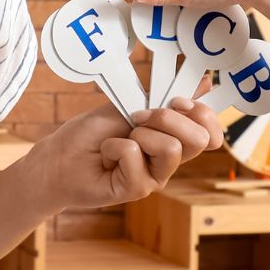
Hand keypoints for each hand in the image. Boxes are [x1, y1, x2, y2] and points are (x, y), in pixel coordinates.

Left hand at [32, 98, 222, 210]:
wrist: (59, 158)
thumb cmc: (91, 134)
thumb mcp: (130, 105)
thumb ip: (166, 96)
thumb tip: (205, 80)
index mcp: (172, 138)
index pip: (211, 133)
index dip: (201, 113)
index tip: (176, 100)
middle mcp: (169, 160)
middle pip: (200, 140)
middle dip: (168, 118)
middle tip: (137, 118)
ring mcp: (155, 177)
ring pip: (171, 148)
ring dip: (139, 134)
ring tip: (118, 140)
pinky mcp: (137, 189)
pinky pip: (136, 156)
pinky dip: (114, 147)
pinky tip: (105, 156)